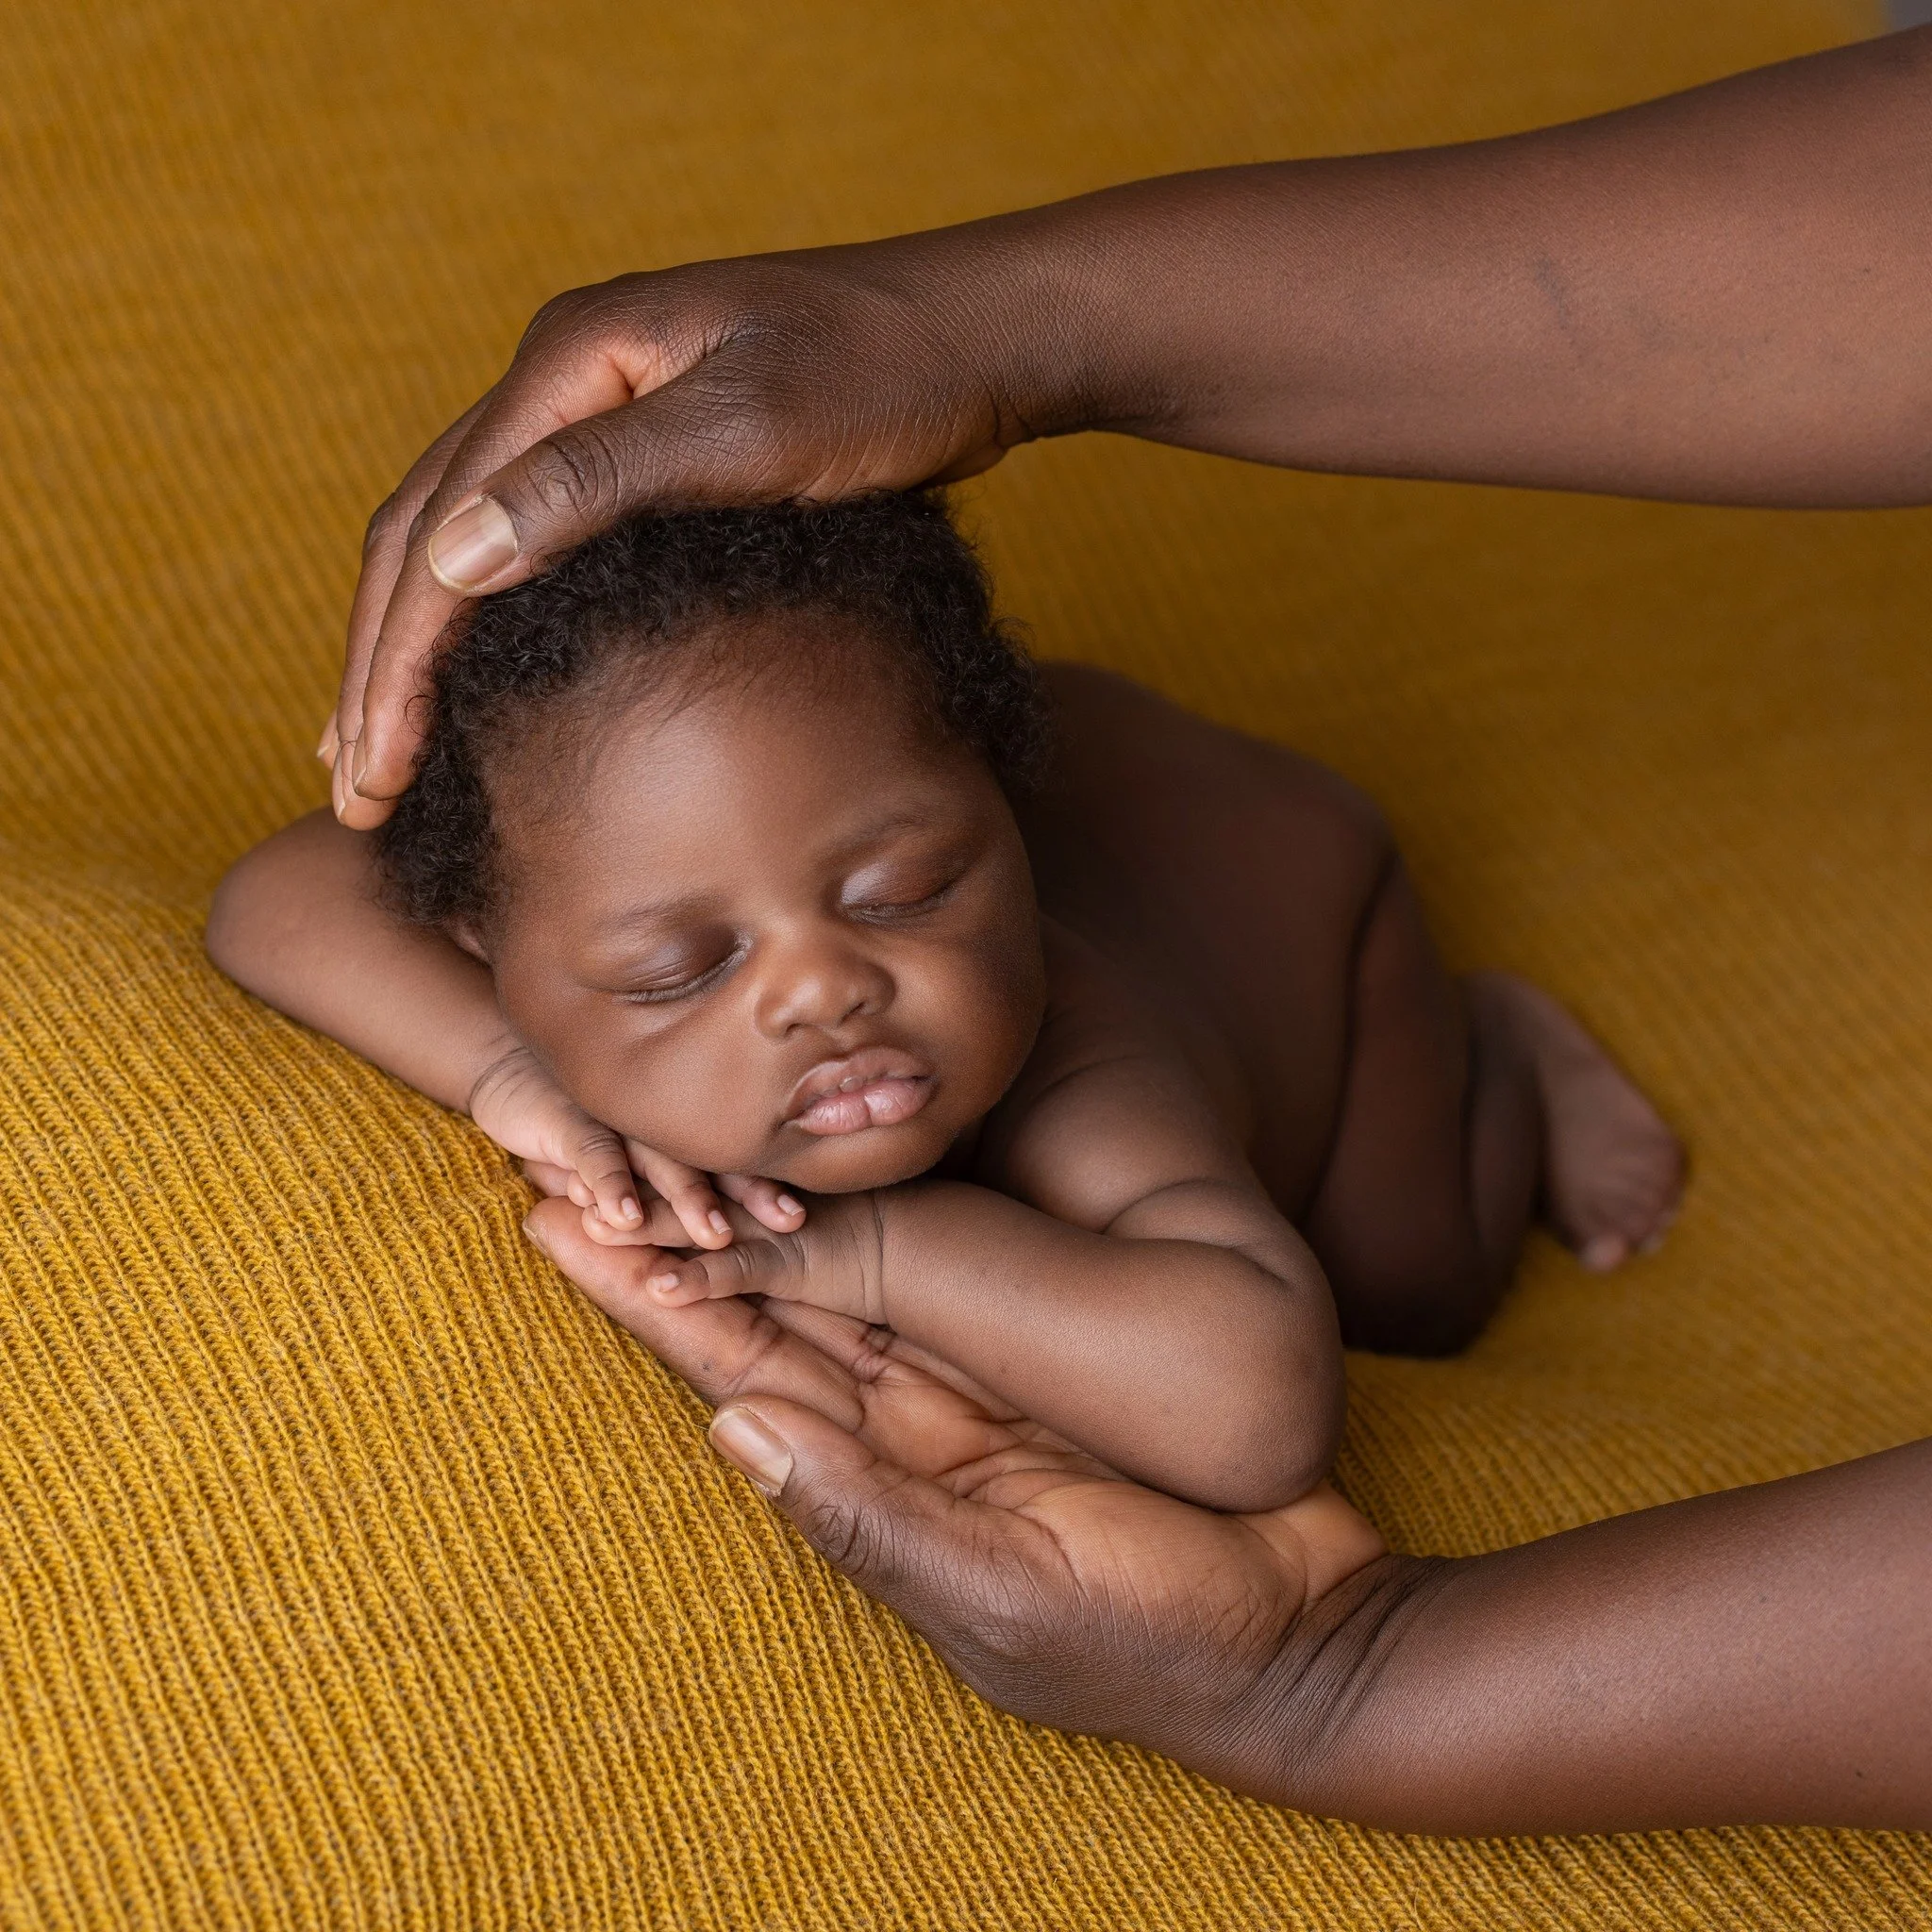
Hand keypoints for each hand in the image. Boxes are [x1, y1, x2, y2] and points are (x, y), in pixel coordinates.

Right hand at [327, 231, 1072, 824]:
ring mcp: (600, 410)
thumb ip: (600, 482)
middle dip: (381, 667)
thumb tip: (454, 554)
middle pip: (426, 532)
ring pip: (464, 538)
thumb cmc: (883, 378)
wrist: (976, 341)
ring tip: (379, 751)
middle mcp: (565, 378)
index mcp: (571, 362)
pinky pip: (528, 540)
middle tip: (356, 791)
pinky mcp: (644, 448)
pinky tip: (476, 682)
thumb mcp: (749, 429)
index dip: (396, 660)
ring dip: (413, 649)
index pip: (440, 526)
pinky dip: (486, 620)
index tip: (374, 770)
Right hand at [468, 1043, 803, 1248]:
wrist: (506, 1068)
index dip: (764, 1186)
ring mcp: (614, 1122)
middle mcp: (652, 1125)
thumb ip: (657, 1181)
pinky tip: (623, 1217)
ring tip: (715, 1235)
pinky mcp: (568, 1124)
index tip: (802, 1214)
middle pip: (710, 1162)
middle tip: (789, 1221)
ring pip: (659, 1161)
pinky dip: (609, 1185)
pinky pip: (594, 1155)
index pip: (728, 1160)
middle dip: (750, 1194)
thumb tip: (717, 1228)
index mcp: (672, 1131)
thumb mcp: (622, 1152)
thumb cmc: (577, 1120)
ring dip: (688, 1199)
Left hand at [523, 1198, 1392, 1800]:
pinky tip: (838, 1157)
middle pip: (770, 1306)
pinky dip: (881, 1216)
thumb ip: (872, 1518)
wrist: (1303, 1630)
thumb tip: (734, 1433)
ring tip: (680, 1133)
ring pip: (845, 1275)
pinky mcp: (1048, 1347)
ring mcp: (979, 1379)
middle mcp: (913, 1422)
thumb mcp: (1006, 1595)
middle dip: (680, 1235)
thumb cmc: (1155, 1638)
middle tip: (585, 1145)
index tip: (561, 1228)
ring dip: (760, 1213)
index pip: (739, 1372)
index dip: (651, 1300)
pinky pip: (945, 1268)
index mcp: (882, 1484)